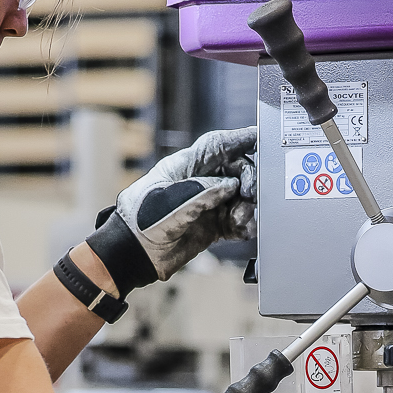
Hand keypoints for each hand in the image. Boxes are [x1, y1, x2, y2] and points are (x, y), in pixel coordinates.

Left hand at [88, 127, 256, 292]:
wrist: (132, 256)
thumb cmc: (141, 221)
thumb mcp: (172, 200)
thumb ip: (204, 190)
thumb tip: (231, 185)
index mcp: (186, 167)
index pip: (218, 146)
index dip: (239, 139)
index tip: (259, 137)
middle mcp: (199, 182)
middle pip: (236, 170)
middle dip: (248, 179)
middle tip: (250, 194)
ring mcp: (207, 205)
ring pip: (241, 197)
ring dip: (248, 206)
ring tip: (241, 219)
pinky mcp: (212, 227)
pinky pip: (237, 221)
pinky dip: (244, 225)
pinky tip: (242, 229)